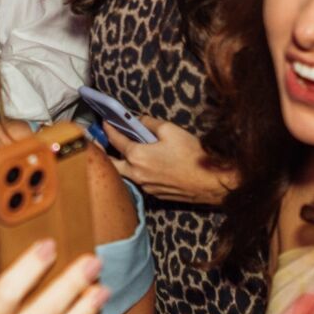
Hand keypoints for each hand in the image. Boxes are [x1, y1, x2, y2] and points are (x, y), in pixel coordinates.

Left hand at [108, 116, 233, 204]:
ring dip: (121, 163)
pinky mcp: (156, 194)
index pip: (115, 140)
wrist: (211, 181)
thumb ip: (149, 123)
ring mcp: (146, 186)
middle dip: (106, 152)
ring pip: (125, 174)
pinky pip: (139, 181)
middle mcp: (137, 174)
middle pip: (112, 163)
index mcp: (137, 156)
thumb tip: (138, 120)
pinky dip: (135, 172)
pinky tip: (143, 165)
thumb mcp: (170, 130)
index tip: (105, 122)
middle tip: (103, 142)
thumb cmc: (192, 155)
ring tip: (121, 152)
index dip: (108, 129)